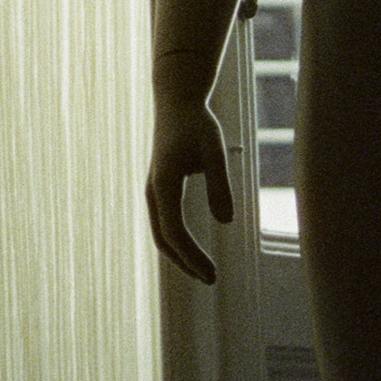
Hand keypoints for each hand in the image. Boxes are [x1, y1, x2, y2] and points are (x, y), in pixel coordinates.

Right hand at [147, 90, 233, 283]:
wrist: (176, 101)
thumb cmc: (197, 123)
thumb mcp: (215, 150)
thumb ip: (220, 184)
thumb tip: (226, 222)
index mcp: (164, 183)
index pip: (174, 231)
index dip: (192, 256)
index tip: (212, 273)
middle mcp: (153, 190)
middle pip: (163, 238)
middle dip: (185, 262)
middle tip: (211, 279)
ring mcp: (154, 190)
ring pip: (160, 233)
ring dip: (180, 255)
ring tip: (204, 272)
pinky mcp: (159, 188)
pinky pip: (163, 223)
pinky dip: (177, 242)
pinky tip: (193, 250)